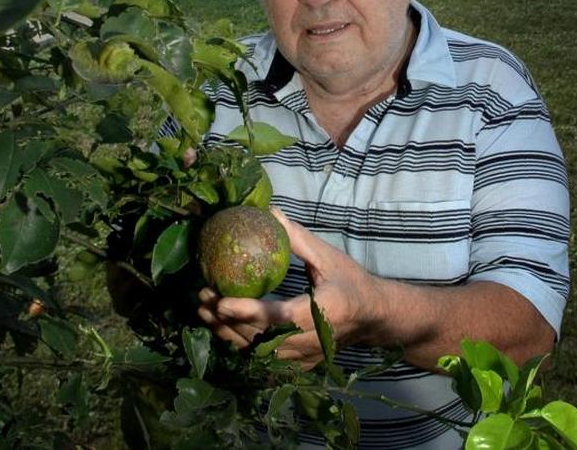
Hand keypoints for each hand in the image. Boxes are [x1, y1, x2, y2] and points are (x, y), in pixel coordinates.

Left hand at [196, 208, 384, 368]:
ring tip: (203, 311)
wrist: (374, 318)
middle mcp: (313, 340)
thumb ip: (298, 238)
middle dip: (227, 321)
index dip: (248, 312)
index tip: (220, 300)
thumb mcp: (328, 257)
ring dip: (227, 333)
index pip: (279, 317)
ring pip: (257, 353)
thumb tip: (269, 212)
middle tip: (202, 297)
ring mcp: (305, 358)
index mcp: (324, 311)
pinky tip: (221, 328)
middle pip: (261, 339)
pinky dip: (240, 344)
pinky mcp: (300, 365)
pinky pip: (263, 359)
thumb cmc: (352, 282)